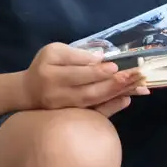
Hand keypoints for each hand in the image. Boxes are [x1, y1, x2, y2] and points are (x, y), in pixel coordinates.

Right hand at [22, 42, 150, 116]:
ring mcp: (66, 108)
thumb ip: (76, 55)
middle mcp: (58, 95)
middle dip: (113, 85)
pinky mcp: (73, 115)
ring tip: (138, 87)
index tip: (115, 67)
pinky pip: (94, 112)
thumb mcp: (53, 51)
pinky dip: (111, 105)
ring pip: (94, 103)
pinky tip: (127, 99)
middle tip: (133, 77)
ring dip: (117, 94)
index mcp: (51, 74)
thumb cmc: (43, 66)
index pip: (78, 74)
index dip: (97, 71)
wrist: (28, 92)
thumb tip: (100, 59)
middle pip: (88, 92)